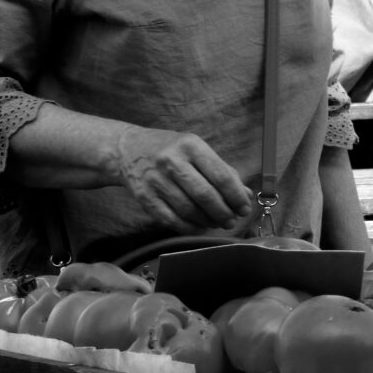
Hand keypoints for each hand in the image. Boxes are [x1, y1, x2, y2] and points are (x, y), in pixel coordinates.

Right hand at [115, 125, 253, 233]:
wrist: (126, 149)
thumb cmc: (168, 148)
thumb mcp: (195, 149)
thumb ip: (222, 170)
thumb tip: (246, 195)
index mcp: (190, 145)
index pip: (221, 175)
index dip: (236, 197)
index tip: (244, 208)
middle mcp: (172, 160)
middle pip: (205, 195)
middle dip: (224, 213)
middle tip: (231, 221)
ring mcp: (156, 180)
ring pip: (189, 210)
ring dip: (208, 222)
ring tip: (216, 223)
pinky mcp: (144, 197)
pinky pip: (172, 220)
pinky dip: (190, 227)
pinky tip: (199, 226)